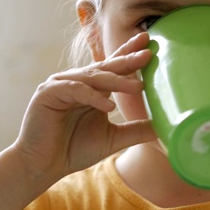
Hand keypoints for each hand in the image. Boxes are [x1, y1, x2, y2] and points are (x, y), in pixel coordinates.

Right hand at [13, 32, 155, 181]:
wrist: (44, 166)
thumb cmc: (75, 150)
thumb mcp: (114, 138)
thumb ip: (137, 129)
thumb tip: (164, 125)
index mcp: (92, 88)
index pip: (114, 66)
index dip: (130, 54)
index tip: (150, 43)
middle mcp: (77, 82)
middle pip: (106, 67)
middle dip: (128, 59)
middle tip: (148, 53)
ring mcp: (61, 84)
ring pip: (93, 77)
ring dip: (116, 80)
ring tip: (138, 86)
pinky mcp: (48, 93)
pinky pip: (75, 90)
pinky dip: (93, 97)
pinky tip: (109, 106)